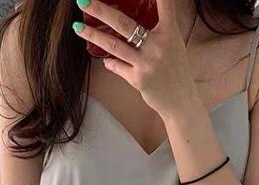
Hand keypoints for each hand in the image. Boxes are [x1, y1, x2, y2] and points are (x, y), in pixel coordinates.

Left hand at [72, 0, 198, 118]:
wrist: (180, 100)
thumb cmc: (176, 69)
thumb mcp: (173, 43)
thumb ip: (159, 29)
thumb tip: (134, 19)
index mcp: (169, 32)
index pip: (164, 4)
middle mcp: (158, 45)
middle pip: (123, 23)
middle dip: (100, 10)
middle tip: (83, 0)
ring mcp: (146, 63)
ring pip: (114, 45)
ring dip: (93, 35)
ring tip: (77, 27)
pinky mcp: (138, 79)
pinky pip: (117, 66)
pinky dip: (110, 62)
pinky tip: (106, 60)